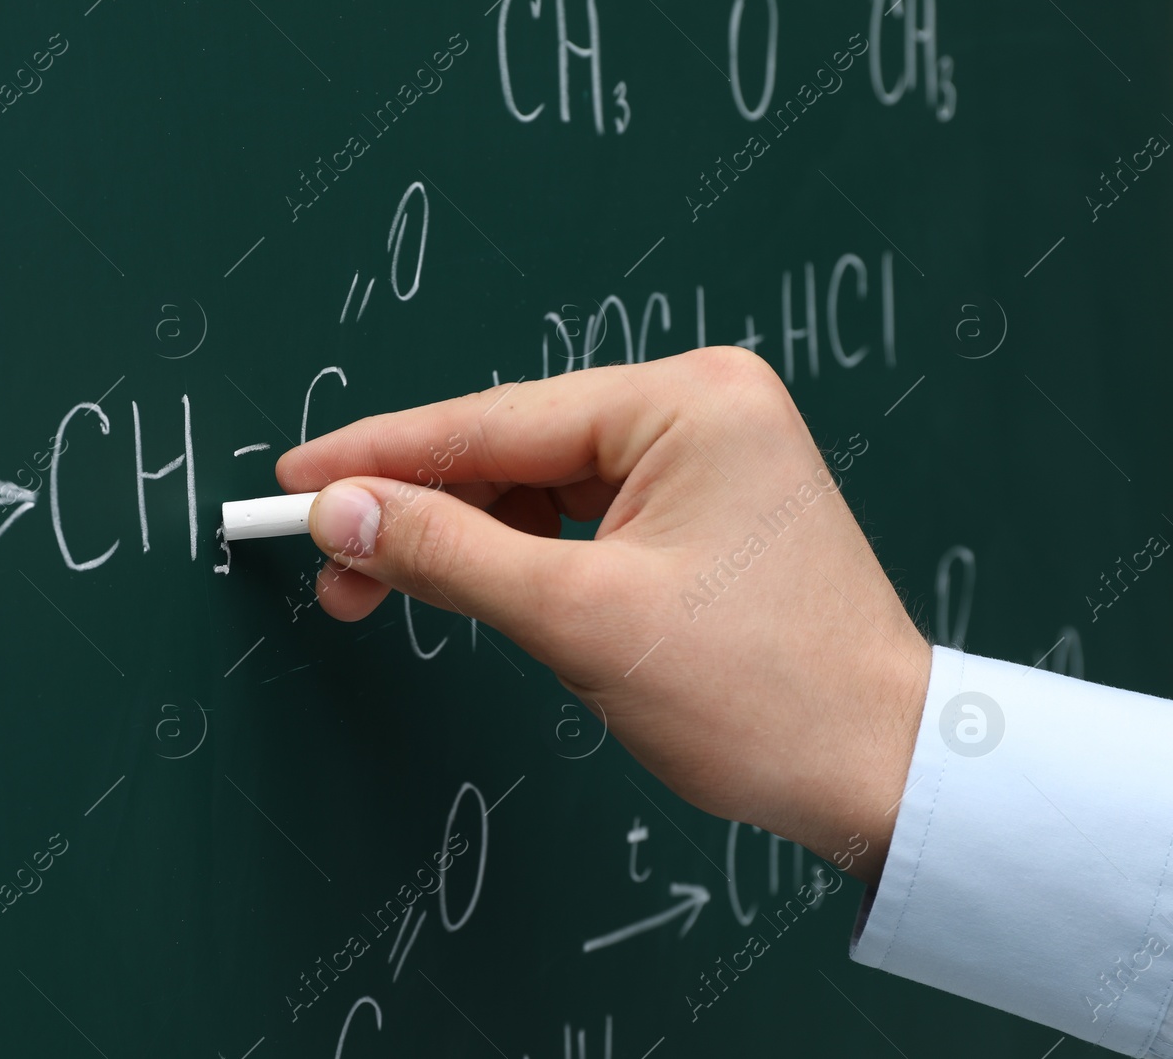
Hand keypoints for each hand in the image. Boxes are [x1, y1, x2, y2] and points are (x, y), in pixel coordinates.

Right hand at [275, 347, 929, 884]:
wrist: (881, 776)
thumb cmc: (762, 697)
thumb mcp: (579, 619)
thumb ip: (445, 553)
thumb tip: (338, 512)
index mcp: (686, 401)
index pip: (492, 421)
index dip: (379, 454)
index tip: (294, 478)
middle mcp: (697, 408)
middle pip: (509, 449)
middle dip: (413, 509)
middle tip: (327, 561)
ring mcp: (701, 457)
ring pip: (534, 487)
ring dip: (456, 538)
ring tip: (378, 591)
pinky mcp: (696, 510)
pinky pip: (574, 518)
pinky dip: (511, 556)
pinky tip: (460, 587)